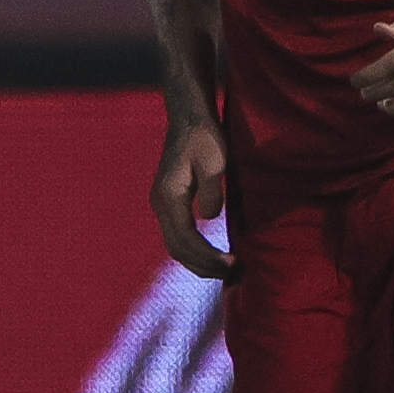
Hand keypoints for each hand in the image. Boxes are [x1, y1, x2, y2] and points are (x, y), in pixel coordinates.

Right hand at [150, 115, 236, 280]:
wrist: (188, 117)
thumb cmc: (204, 136)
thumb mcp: (214, 160)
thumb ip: (211, 191)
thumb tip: (210, 218)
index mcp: (169, 196)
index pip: (186, 239)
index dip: (209, 257)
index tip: (233, 263)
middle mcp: (160, 204)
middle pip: (177, 249)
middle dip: (204, 266)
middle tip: (233, 275)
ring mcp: (162, 205)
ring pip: (175, 246)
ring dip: (199, 262)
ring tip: (226, 271)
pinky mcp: (169, 203)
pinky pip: (178, 237)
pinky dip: (194, 252)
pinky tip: (213, 256)